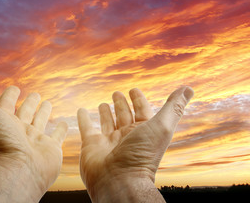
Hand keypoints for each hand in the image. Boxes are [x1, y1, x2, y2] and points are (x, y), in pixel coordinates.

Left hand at [0, 62, 67, 199]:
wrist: (17, 172)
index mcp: (3, 121)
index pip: (6, 103)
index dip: (9, 94)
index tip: (14, 87)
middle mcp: (18, 130)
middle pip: (25, 112)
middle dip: (30, 102)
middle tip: (35, 94)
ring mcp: (35, 139)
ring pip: (41, 122)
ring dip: (44, 112)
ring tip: (48, 102)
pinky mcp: (51, 148)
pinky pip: (58, 136)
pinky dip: (62, 130)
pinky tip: (65, 123)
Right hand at [78, 87, 193, 201]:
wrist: (118, 181)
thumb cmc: (142, 155)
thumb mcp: (161, 127)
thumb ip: (173, 107)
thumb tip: (188, 88)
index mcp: (143, 131)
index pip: (141, 110)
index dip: (139, 99)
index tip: (134, 90)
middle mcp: (126, 136)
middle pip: (123, 115)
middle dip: (121, 103)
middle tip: (117, 93)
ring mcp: (108, 141)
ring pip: (106, 122)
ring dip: (105, 112)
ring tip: (102, 103)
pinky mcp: (91, 145)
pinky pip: (86, 128)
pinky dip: (83, 119)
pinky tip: (81, 111)